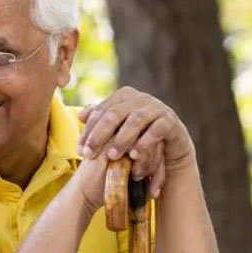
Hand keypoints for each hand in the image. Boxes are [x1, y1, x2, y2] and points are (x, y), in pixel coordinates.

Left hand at [77, 86, 193, 197]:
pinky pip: (157, 129)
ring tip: (111, 155)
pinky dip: (145, 142)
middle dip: (99, 135)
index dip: (88, 131)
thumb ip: (101, 121)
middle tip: (90, 154)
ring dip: (121, 139)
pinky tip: (135, 155)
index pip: (100, 112)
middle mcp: (140, 98)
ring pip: (135, 120)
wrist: (170, 146)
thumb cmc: (138, 137)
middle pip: (114, 114)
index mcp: (123, 97)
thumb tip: (80, 116)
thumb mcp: (119, 129)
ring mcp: (156, 107)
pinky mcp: (171, 121)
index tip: (80, 151)